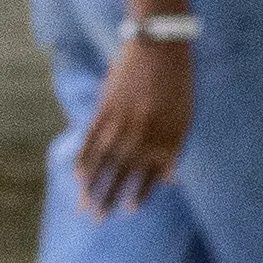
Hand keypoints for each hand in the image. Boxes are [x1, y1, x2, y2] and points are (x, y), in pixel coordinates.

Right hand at [76, 32, 194, 211]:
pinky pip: (92, 137)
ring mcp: (124, 121)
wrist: (160, 44)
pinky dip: (85, 156)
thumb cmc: (177, 82)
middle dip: (110, 197)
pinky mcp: (107, 106)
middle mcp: (145, 135)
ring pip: (105, 161)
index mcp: (168, 139)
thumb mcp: (185, 118)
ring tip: (84, 204)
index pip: (151, 176)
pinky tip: (78, 172)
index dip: (140, 194)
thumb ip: (174, 149)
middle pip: (124, 173)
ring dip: (93, 185)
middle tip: (97, 219)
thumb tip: (170, 181)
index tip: (129, 211)